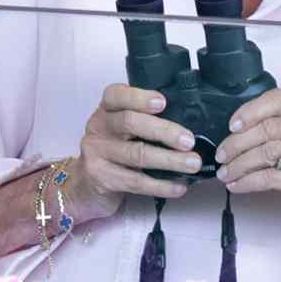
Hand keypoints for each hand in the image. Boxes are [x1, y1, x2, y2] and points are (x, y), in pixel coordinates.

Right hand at [74, 83, 199, 213]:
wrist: (87, 185)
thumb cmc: (117, 149)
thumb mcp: (125, 129)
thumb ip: (148, 120)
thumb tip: (193, 121)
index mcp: (107, 110)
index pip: (116, 95)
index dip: (139, 97)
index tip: (163, 102)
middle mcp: (98, 127)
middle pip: (130, 123)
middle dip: (164, 131)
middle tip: (189, 141)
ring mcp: (96, 153)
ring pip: (136, 154)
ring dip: (169, 160)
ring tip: (193, 164)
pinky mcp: (100, 177)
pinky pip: (135, 181)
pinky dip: (161, 185)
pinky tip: (178, 186)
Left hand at [213, 88, 280, 229]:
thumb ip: (266, 129)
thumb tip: (230, 133)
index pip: (278, 99)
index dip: (251, 110)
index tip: (232, 126)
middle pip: (268, 128)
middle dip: (237, 143)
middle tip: (221, 156)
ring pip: (267, 152)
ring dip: (238, 164)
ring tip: (225, 173)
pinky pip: (269, 178)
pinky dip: (247, 182)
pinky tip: (235, 185)